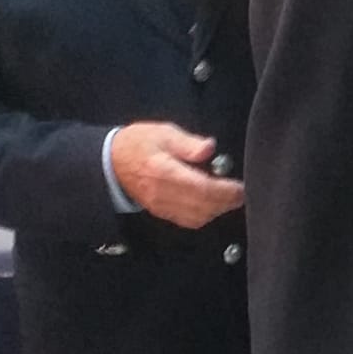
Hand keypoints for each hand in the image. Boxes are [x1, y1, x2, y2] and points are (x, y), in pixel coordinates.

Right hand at [109, 121, 244, 226]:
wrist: (112, 161)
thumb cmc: (138, 144)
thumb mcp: (164, 132)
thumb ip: (189, 142)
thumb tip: (209, 148)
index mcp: (163, 171)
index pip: (200, 187)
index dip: (224, 191)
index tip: (239, 187)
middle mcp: (161, 193)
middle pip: (201, 207)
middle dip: (225, 202)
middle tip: (240, 193)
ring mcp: (160, 205)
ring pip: (196, 218)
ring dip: (216, 210)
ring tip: (228, 197)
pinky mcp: (161, 212)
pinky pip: (187, 221)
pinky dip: (204, 215)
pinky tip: (212, 204)